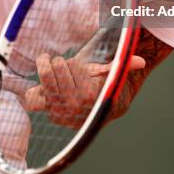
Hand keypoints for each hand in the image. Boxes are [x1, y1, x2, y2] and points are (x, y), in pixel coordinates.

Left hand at [25, 51, 145, 128]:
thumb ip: (126, 65)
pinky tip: (42, 84)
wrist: (95, 107)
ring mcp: (59, 112)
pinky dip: (35, 89)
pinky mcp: (48, 113)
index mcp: (89, 96)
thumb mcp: (112, 73)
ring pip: (44, 82)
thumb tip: (141, 61)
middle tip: (63, 61)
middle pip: (54, 72)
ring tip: (48, 61)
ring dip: (45, 68)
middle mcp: (73, 107)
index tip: (77, 64)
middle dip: (59, 63)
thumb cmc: (103, 84)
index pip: (72, 68)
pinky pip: (32, 100)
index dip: (74, 64)